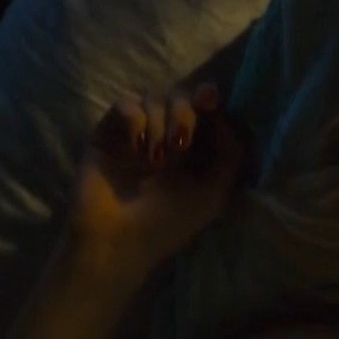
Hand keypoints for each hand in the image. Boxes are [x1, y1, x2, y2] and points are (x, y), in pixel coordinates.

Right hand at [66, 82, 247, 273]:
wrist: (119, 240)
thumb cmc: (168, 223)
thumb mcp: (214, 193)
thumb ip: (230, 153)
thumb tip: (221, 113)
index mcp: (194, 151)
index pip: (204, 111)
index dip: (209, 99)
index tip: (209, 100)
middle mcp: (166, 138)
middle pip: (181, 97)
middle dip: (185, 113)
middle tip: (180, 144)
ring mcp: (136, 134)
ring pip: (154, 97)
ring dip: (161, 122)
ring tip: (156, 159)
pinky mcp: (108, 133)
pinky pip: (126, 104)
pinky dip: (136, 120)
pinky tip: (137, 148)